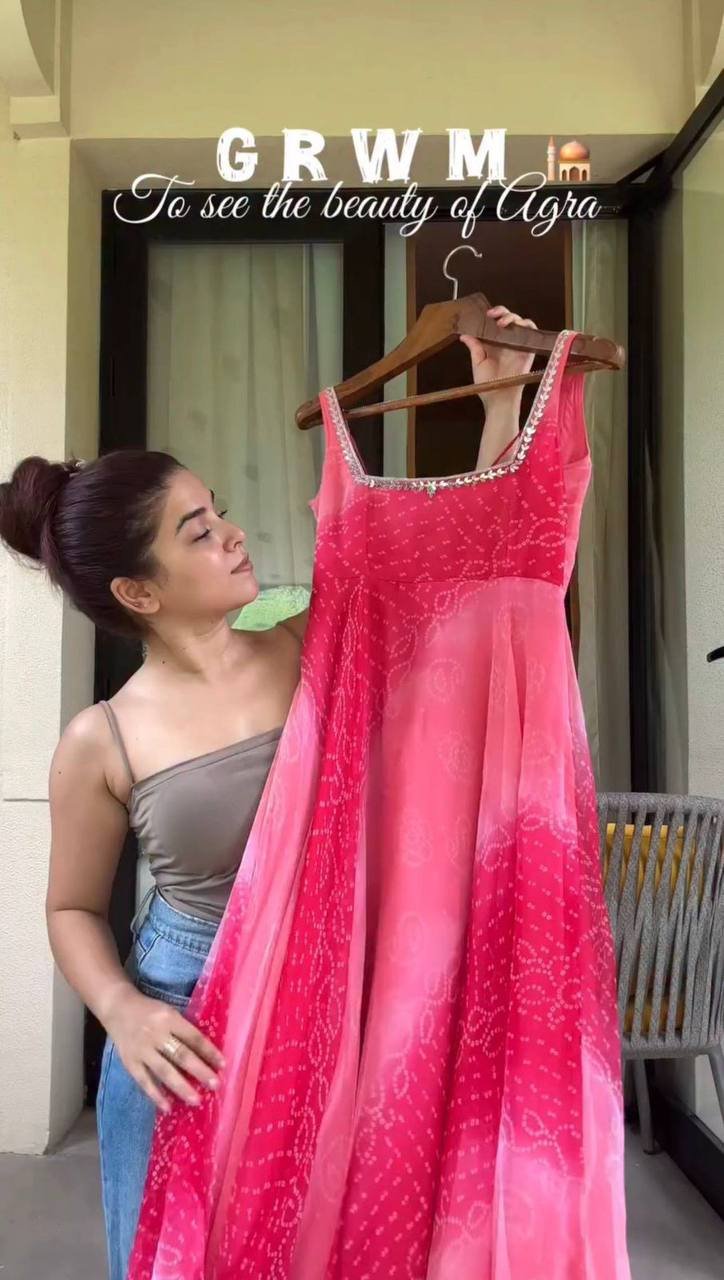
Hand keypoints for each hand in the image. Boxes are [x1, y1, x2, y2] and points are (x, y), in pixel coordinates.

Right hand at [105, 986, 223, 1111]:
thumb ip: (183, 1029)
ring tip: (196, 1100)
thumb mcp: (169, 1012)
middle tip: (215, 1085)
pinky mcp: (130, 1062)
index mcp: (169, 1019)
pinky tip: (168, 1107)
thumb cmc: (150, 1010)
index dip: (208, 1051)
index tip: (223, 1065)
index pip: (193, 1037)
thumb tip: (205, 1053)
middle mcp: (156, 1035)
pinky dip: (156, 1095)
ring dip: (181, 1087)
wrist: (118, 1008)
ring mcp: (142, 1050)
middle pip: (181, 1055)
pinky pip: (144, 1081)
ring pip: (164, 1071)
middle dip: (200, 1071)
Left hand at [459, 305, 537, 409]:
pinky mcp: (528, 349)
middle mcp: (507, 341)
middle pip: (509, 318)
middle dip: (502, 311)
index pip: (495, 322)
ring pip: (520, 322)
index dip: (492, 315)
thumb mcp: (478, 362)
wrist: (499, 397)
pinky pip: (532, 331)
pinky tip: (517, 325)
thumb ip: (474, 347)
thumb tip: (464, 334)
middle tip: (492, 315)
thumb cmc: (487, 383)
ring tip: (502, 323)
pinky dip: (527, 324)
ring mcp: (518, 343)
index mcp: (494, 342)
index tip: (484, 315)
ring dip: (513, 317)